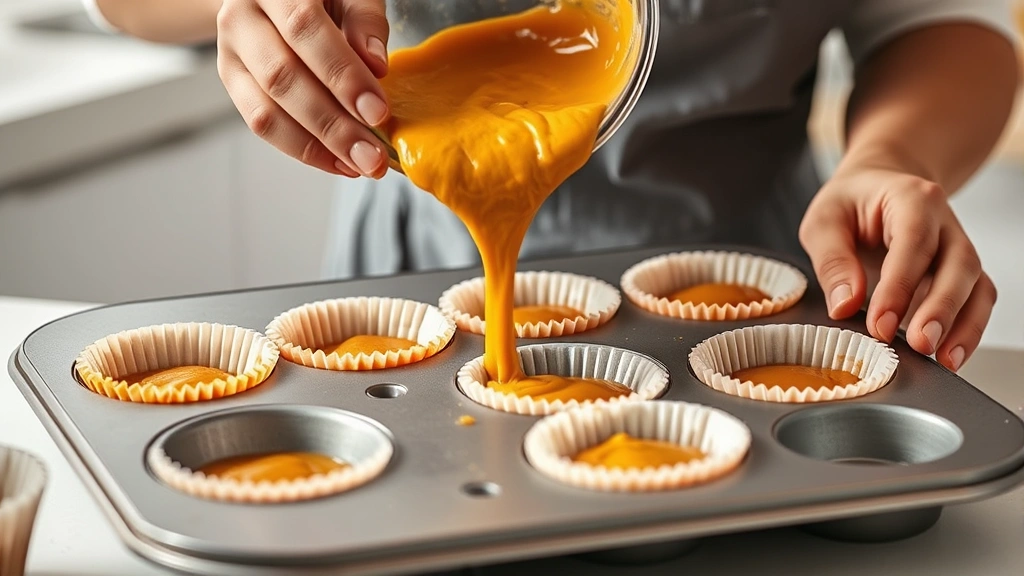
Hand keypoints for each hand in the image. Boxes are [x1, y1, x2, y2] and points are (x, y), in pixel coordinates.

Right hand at [216, 0, 390, 178]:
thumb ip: (364, 20)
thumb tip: (376, 65)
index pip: (305, 30)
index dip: (342, 75)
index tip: (377, 112)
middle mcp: (241, 16)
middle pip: (282, 78)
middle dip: (333, 125)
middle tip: (372, 155)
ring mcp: (230, 52)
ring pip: (266, 110)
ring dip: (318, 146)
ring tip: (359, 165)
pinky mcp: (231, 82)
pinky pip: (262, 124)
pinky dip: (303, 149)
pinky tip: (338, 162)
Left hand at [799, 165, 996, 371]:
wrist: (878, 186)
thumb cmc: (850, 202)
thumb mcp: (824, 221)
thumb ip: (832, 261)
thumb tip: (845, 306)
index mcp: (912, 199)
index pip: (913, 244)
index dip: (900, 287)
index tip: (881, 324)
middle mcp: (945, 223)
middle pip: (958, 266)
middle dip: (942, 310)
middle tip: (920, 345)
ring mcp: (957, 248)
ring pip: (977, 286)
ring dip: (965, 326)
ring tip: (946, 362)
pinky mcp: (960, 273)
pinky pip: (976, 300)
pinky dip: (967, 329)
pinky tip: (950, 355)